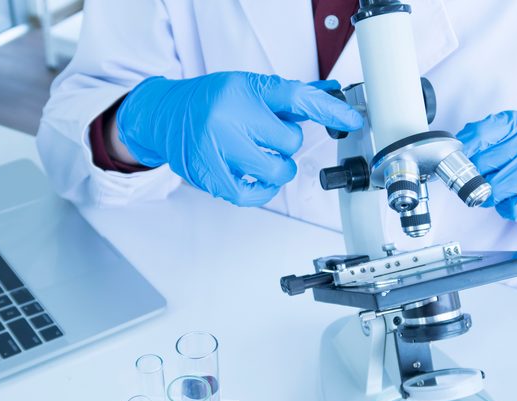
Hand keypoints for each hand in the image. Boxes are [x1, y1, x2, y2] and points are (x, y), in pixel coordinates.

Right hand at [116, 72, 361, 205]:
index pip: (296, 97)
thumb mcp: (249, 88)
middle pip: (288, 141)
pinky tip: (258, 179)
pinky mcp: (209, 176)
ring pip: (274, 171)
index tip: (351, 119)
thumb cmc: (210, 101)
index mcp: (243, 91)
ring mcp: (216, 149)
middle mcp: (228, 118)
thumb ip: (289, 97)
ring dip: (278, 168)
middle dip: (285, 142)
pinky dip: (262, 190)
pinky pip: (251, 195)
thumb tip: (331, 94)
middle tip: (267, 136)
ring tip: (263, 158)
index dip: (329, 110)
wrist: (165, 116)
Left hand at [456, 111, 516, 229]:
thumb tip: (456, 148)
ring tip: (495, 190)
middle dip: (474, 175)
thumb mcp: (510, 138)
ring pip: (493, 188)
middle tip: (478, 178)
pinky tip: (513, 199)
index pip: (482, 132)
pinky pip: (509, 206)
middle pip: (483, 163)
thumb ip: (483, 137)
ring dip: (487, 194)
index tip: (454, 157)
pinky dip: (505, 207)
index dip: (464, 147)